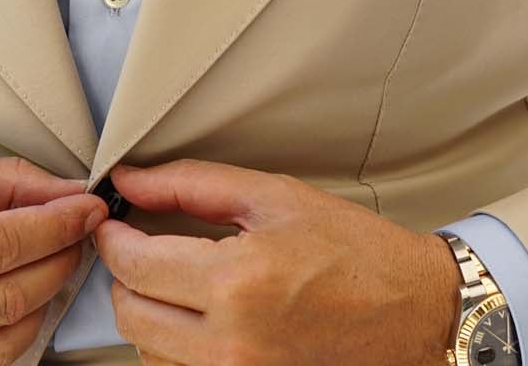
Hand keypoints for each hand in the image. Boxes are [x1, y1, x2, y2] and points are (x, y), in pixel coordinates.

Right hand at [0, 152, 108, 364]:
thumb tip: (62, 192)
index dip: (55, 225)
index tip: (87, 208)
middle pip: (6, 297)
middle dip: (59, 260)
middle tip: (77, 233)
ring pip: (3, 343)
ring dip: (44, 301)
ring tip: (50, 263)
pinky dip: (10, 334)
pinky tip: (16, 300)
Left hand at [92, 159, 460, 365]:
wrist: (415, 311)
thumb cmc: (357, 252)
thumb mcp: (275, 197)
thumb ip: (193, 184)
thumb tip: (130, 179)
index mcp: (238, 281)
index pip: (134, 263)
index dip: (111, 237)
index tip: (112, 222)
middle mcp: (232, 341)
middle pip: (130, 314)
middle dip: (125, 275)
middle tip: (141, 246)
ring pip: (149, 349)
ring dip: (150, 311)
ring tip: (179, 280)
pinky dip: (177, 344)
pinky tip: (202, 314)